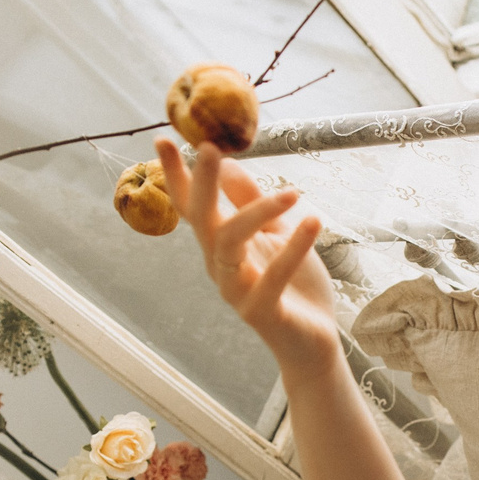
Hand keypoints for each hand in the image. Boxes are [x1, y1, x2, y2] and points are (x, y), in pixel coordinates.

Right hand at [156, 139, 339, 380]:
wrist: (315, 341)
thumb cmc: (295, 287)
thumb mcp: (276, 234)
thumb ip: (251, 201)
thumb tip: (227, 163)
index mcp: (221, 246)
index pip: (192, 205)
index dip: (176, 174)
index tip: (163, 138)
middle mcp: (221, 266)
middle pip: (202, 219)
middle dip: (202, 183)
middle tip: (208, 148)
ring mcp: (236, 290)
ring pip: (230, 243)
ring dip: (256, 212)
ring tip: (291, 192)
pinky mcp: (260, 312)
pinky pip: (272, 277)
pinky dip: (294, 249)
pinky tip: (312, 221)